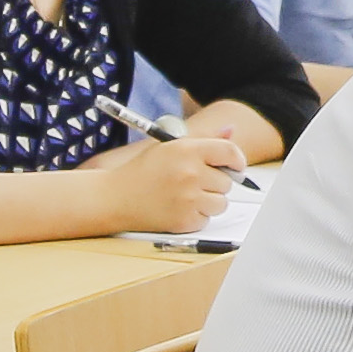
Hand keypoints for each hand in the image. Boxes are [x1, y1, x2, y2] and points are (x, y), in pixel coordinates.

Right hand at [108, 130, 247, 235]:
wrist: (115, 197)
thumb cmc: (143, 170)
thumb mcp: (170, 146)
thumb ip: (204, 139)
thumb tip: (232, 131)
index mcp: (187, 150)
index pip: (230, 152)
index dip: (237, 160)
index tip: (235, 166)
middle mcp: (190, 173)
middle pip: (228, 182)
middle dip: (215, 184)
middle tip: (192, 183)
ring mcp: (188, 198)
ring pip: (221, 203)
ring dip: (208, 202)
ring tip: (184, 196)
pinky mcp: (185, 220)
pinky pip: (207, 219)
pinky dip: (196, 217)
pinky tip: (177, 208)